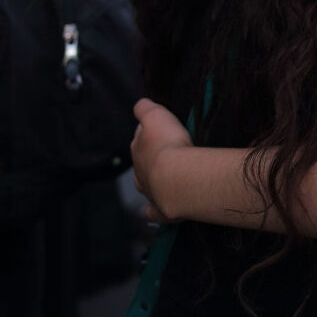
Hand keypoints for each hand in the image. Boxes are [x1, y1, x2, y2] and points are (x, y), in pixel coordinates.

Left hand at [131, 98, 192, 223]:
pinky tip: (155, 210)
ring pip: (145, 184)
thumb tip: (140, 104)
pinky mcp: (159, 209)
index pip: (141, 137)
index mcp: (138, 148)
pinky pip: (152, 211)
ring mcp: (149, 191)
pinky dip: (152, 211)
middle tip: (168, 152)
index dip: (150, 132)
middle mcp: (139, 171)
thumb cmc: (169, 145)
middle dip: (151, 157)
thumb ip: (145, 108)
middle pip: (142, 162)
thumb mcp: (156, 115)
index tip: (161, 130)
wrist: (178, 178)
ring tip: (165, 178)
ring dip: (153, 181)